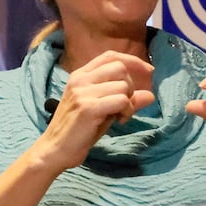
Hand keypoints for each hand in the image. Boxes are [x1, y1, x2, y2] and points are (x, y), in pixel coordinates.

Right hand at [34, 50, 155, 171]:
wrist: (55, 150)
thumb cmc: (78, 131)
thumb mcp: (104, 111)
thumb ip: (124, 100)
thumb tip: (150, 95)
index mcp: (80, 75)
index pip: (110, 56)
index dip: (133, 61)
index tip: (149, 72)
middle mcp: (80, 79)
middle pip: (120, 68)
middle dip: (131, 86)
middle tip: (125, 106)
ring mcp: (83, 92)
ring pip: (123, 85)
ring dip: (129, 103)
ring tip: (120, 117)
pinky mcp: (88, 107)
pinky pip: (121, 100)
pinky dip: (126, 110)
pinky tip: (118, 121)